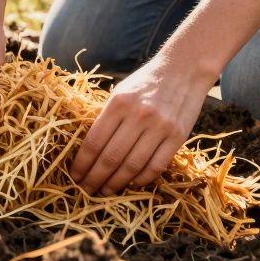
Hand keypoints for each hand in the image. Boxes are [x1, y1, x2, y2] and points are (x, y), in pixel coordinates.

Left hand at [69, 57, 210, 195]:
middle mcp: (138, 115)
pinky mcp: (178, 136)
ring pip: (132, 166)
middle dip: (95, 178)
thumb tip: (89, 151)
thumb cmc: (146, 82)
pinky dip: (142, 179)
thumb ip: (107, 118)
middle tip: (86, 190)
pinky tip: (131, 183)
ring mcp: (160, 127)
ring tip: (106, 191)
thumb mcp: (120, 92)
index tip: (74, 176)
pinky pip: (156, 166)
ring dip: (116, 183)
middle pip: (111, 158)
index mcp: (119, 103)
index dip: (82, 164)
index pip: (94, 142)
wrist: (184, 69)